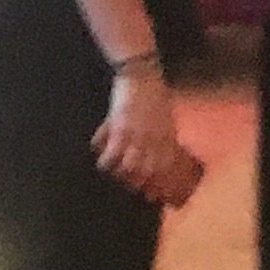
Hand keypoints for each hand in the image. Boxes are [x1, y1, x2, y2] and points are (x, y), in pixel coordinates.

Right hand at [94, 65, 196, 202]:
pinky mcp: (120, 128)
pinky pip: (112, 152)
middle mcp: (155, 139)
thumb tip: (166, 147)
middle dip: (139, 183)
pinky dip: (106, 160)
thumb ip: (164, 133)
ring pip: (130, 165)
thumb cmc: (154, 93)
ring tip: (113, 175)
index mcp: (167, 135)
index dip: (158, 182)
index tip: (151, 194)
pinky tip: (101, 163)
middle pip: (148, 170)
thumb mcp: (166, 115)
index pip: (164, 166)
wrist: (141, 75)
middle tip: (129, 188)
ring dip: (121, 174)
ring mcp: (138, 135)